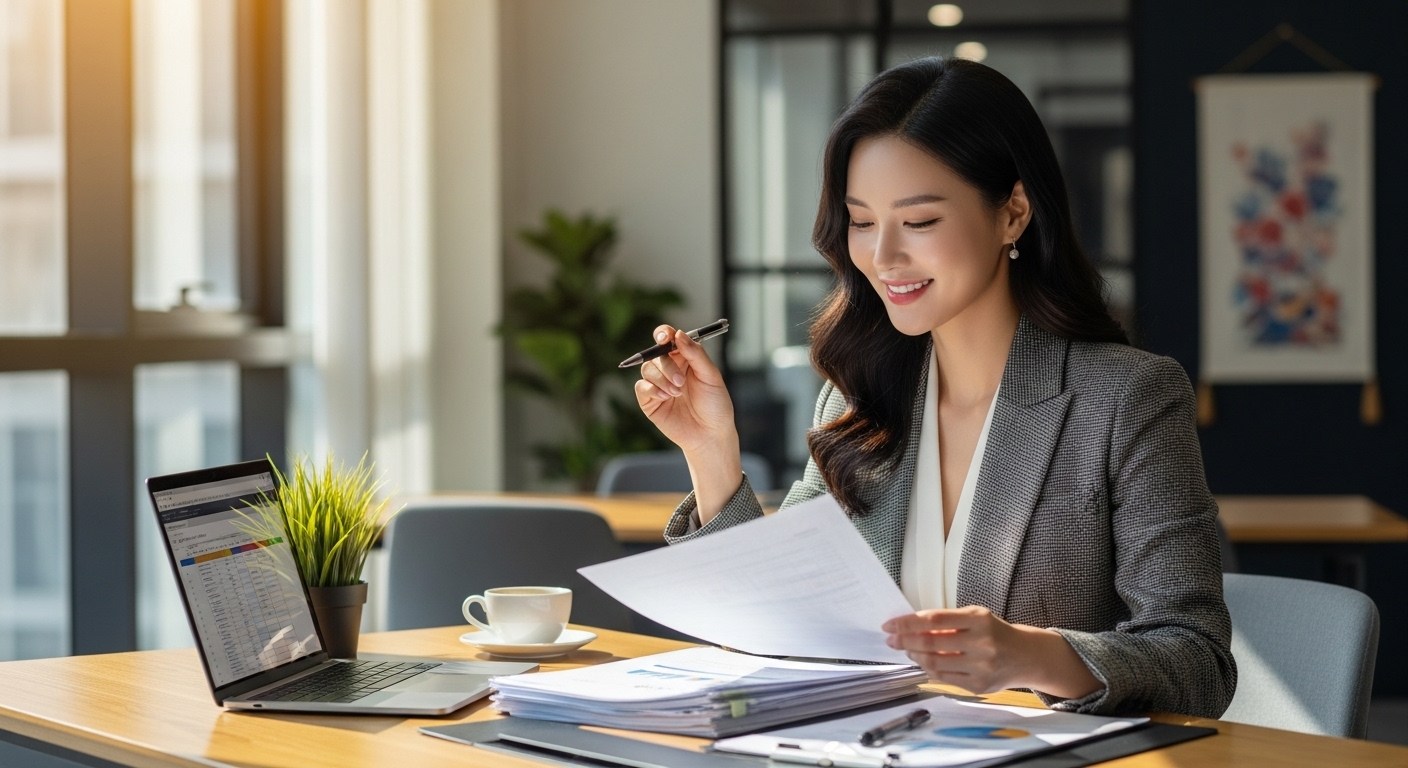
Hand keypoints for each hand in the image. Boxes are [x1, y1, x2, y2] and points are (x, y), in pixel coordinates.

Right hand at [634, 326, 741, 521]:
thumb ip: (695, 354)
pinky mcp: (650, 400)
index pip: (668, 338)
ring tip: (677, 393)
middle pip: (656, 353)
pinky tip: (666, 398)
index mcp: (685, 357)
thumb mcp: (711, 376)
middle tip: (681, 381)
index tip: (665, 337)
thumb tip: (679, 334)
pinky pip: (641, 387)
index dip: (663, 334)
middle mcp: (670, 368)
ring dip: (662, 379)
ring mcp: (658, 384)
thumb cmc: (715, 405)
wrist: (710, 435)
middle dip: (667, 365)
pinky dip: (652, 389)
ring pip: (647, 369)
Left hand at [882, 607, 1101, 698]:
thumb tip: (910, 626)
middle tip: (891, 639)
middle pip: (932, 642)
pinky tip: (923, 662)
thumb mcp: (975, 617)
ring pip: (935, 663)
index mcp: (979, 619)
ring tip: (908, 650)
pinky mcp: (979, 686)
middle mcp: (982, 643)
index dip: (907, 622)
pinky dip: (929, 670)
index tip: (890, 625)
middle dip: (905, 641)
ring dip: (915, 656)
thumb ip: (947, 621)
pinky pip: (944, 678)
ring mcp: (981, 666)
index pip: (934, 619)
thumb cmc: (995, 633)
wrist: (1026, 656)